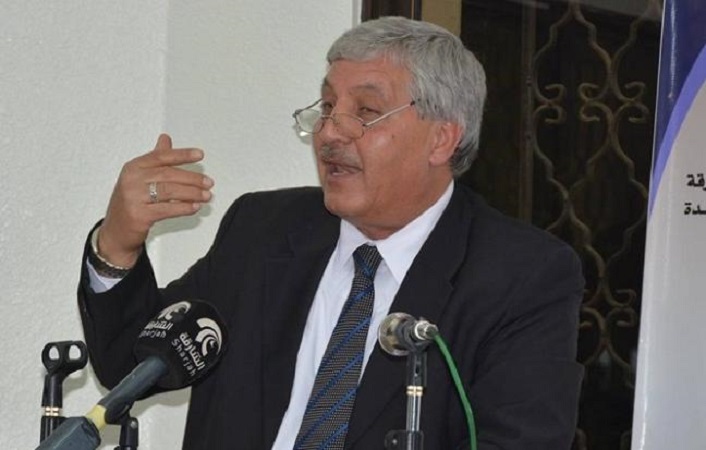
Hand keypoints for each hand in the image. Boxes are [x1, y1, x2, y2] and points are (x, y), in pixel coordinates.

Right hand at [98, 134, 213, 267]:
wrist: (116, 231)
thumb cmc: (130, 202)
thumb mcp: (139, 178)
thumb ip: (155, 158)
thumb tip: (165, 139)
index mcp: (133, 167)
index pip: (161, 156)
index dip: (182, 154)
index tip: (199, 155)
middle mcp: (131, 180)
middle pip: (168, 174)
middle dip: (192, 178)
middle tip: (208, 182)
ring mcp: (133, 198)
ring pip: (169, 191)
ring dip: (192, 193)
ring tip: (206, 196)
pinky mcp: (139, 215)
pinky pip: (167, 209)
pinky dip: (184, 207)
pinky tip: (194, 207)